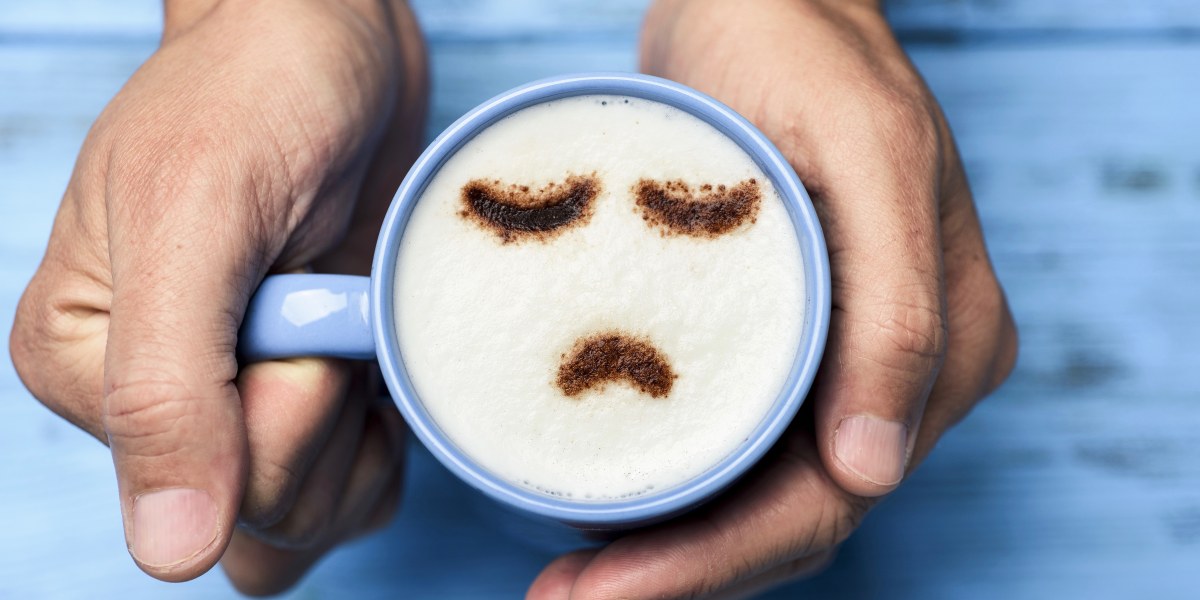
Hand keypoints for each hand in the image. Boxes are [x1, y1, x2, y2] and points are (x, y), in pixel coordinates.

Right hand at [9, 0, 425, 592]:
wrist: (330, 42)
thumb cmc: (256, 95)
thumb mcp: (195, 217)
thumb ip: (166, 387)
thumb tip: (168, 553)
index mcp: (85, 369)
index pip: (210, 487)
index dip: (291, 406)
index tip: (306, 295)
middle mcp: (155, 402)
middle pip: (269, 518)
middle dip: (332, 415)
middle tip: (337, 300)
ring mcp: (237, 407)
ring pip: (314, 520)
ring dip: (368, 434)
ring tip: (361, 320)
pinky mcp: (306, 399)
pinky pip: (356, 491)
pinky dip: (391, 437)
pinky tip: (383, 351)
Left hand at [528, 0, 1017, 596]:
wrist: (763, 0)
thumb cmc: (804, 52)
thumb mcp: (866, 156)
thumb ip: (896, 313)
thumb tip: (871, 471)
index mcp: (941, 345)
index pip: (829, 497)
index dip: (716, 561)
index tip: (603, 592)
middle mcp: (900, 373)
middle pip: (788, 517)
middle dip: (676, 574)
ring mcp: (840, 363)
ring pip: (756, 497)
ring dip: (666, 551)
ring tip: (563, 580)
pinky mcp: (785, 343)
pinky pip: (733, 445)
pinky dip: (670, 491)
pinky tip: (598, 507)